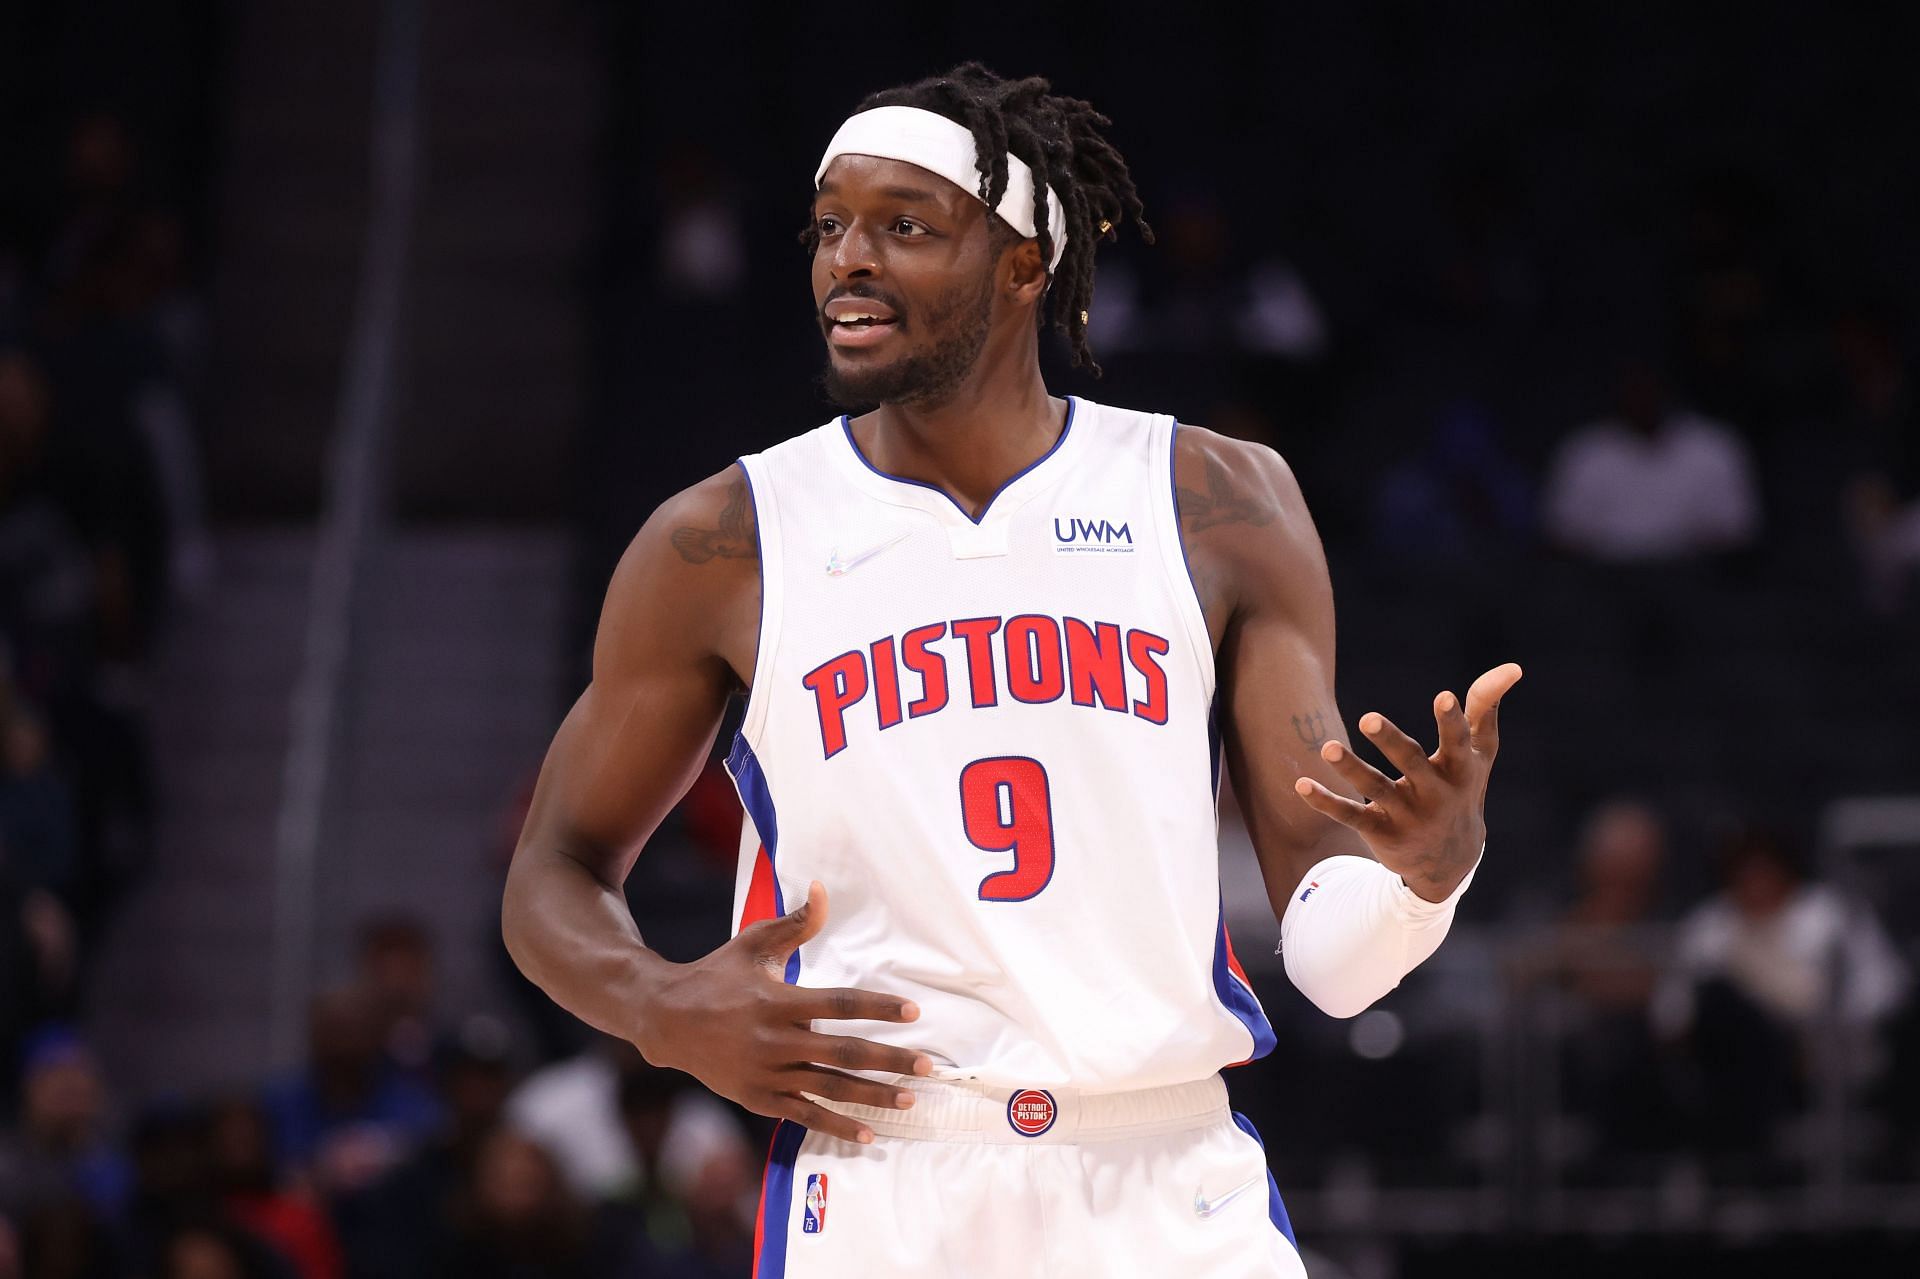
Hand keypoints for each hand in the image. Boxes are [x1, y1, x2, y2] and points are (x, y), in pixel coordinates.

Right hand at [635, 881, 930, 1143]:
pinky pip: (805, 1115)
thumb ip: (795, 923)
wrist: (665, 1020)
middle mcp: (774, 1040)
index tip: (912, 1012)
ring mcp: (766, 1074)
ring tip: (909, 1099)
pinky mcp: (758, 1098)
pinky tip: (869, 1134)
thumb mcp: (752, 943)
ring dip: (873, 1096)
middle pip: (844, 1052)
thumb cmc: (715, 976)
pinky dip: (837, 1126)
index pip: (839, 1003)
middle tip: (928, 1066)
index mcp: (778, 1001)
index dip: (877, 1008)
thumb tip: (822, 889)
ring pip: (829, 1088)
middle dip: (890, 1060)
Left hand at [1293, 663, 1521, 901]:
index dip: (1452, 720)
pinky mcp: (1380, 832)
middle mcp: (1434, 795)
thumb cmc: (1463, 790)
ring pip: (1375, 790)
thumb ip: (1485, 708)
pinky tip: (1300, 784)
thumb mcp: (1479, 753)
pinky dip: (1325, 801)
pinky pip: (1350, 816)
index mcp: (1459, 771)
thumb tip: (1512, 667)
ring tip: (1327, 747)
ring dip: (1351, 769)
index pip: (1457, 743)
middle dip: (1391, 742)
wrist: (1450, 861)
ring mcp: (1407, 816)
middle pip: (1411, 764)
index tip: (1445, 696)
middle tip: (1368, 718)